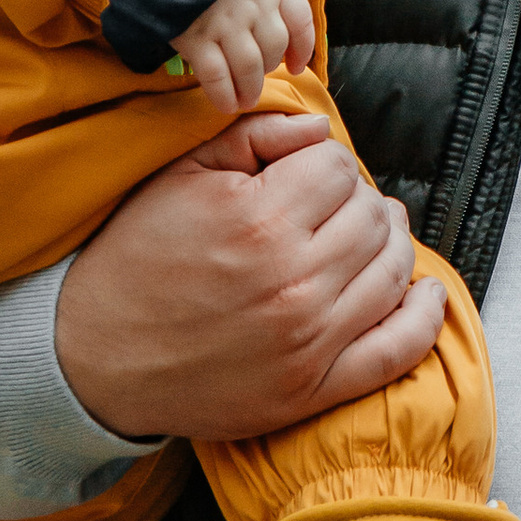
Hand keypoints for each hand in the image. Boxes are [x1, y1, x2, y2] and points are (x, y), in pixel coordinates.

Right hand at [53, 110, 437, 442]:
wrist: (94, 357)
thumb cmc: (136, 259)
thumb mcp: (181, 177)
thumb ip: (256, 139)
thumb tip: (322, 131)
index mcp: (258, 220)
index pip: (337, 166)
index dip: (322, 163)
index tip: (302, 177)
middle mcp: (292, 281)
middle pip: (373, 215)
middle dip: (357, 201)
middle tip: (330, 209)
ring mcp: (308, 340)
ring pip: (393, 269)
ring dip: (389, 245)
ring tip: (367, 239)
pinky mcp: (314, 388)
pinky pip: (398, 349)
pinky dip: (425, 318)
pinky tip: (427, 293)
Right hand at [173, 0, 315, 114]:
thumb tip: (280, 27)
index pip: (301, 20)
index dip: (303, 49)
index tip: (296, 67)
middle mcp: (255, 2)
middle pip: (274, 48)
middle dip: (268, 71)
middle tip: (258, 81)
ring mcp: (226, 21)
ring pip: (249, 66)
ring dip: (249, 89)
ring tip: (245, 100)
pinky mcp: (196, 37)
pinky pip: (217, 75)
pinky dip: (223, 95)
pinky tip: (226, 104)